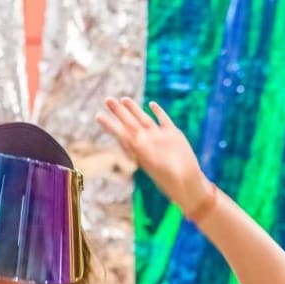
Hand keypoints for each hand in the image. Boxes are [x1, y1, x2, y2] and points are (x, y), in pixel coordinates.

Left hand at [96, 97, 210, 211]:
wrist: (186, 183)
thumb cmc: (172, 181)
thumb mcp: (158, 168)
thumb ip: (148, 156)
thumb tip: (138, 145)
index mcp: (140, 151)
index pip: (122, 135)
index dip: (110, 125)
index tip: (98, 116)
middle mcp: (148, 142)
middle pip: (130, 123)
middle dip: (119, 112)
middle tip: (107, 99)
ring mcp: (160, 138)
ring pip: (144, 119)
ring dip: (134, 109)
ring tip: (123, 99)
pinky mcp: (174, 135)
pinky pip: (164, 121)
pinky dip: (158, 112)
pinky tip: (151, 104)